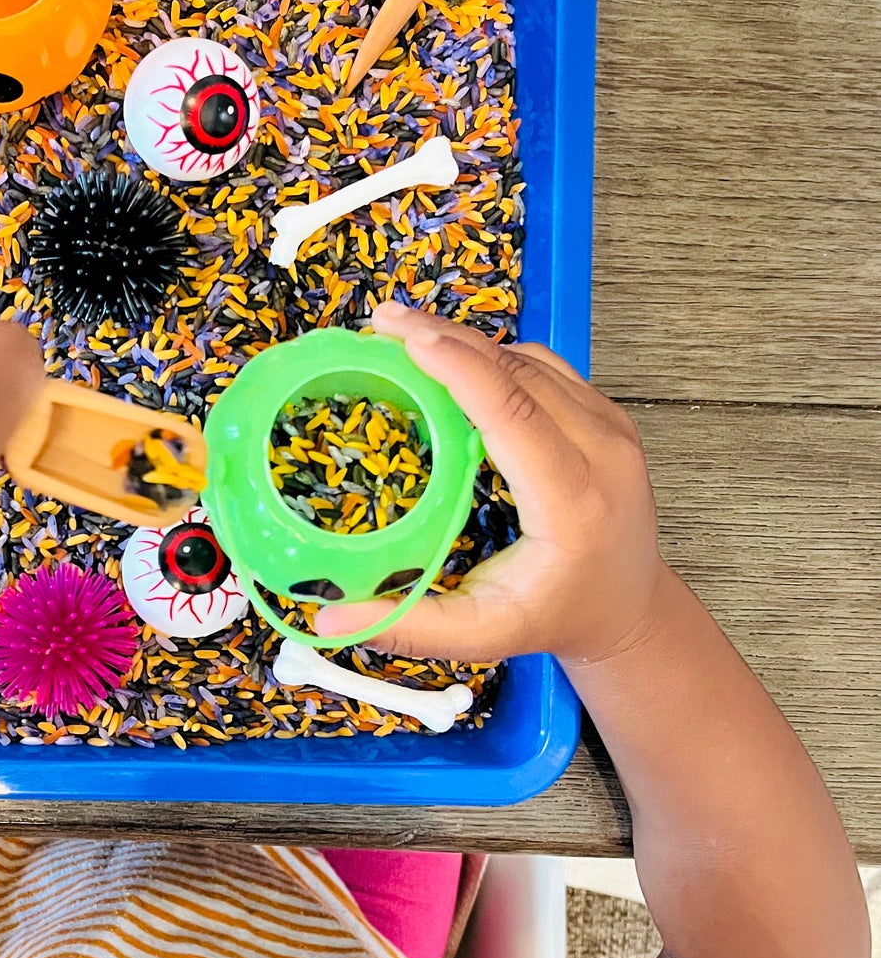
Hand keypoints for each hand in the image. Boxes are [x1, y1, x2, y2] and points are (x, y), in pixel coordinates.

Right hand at [316, 301, 665, 665]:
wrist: (628, 608)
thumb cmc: (558, 616)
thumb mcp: (482, 634)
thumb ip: (409, 627)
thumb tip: (329, 620)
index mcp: (573, 502)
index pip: (514, 414)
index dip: (460, 369)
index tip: (408, 339)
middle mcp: (602, 453)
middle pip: (518, 372)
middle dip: (447, 339)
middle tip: (383, 323)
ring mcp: (610, 426)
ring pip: (531, 360)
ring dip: (468, 342)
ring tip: (405, 335)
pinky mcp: (605, 414)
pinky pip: (544, 367)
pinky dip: (495, 356)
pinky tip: (453, 358)